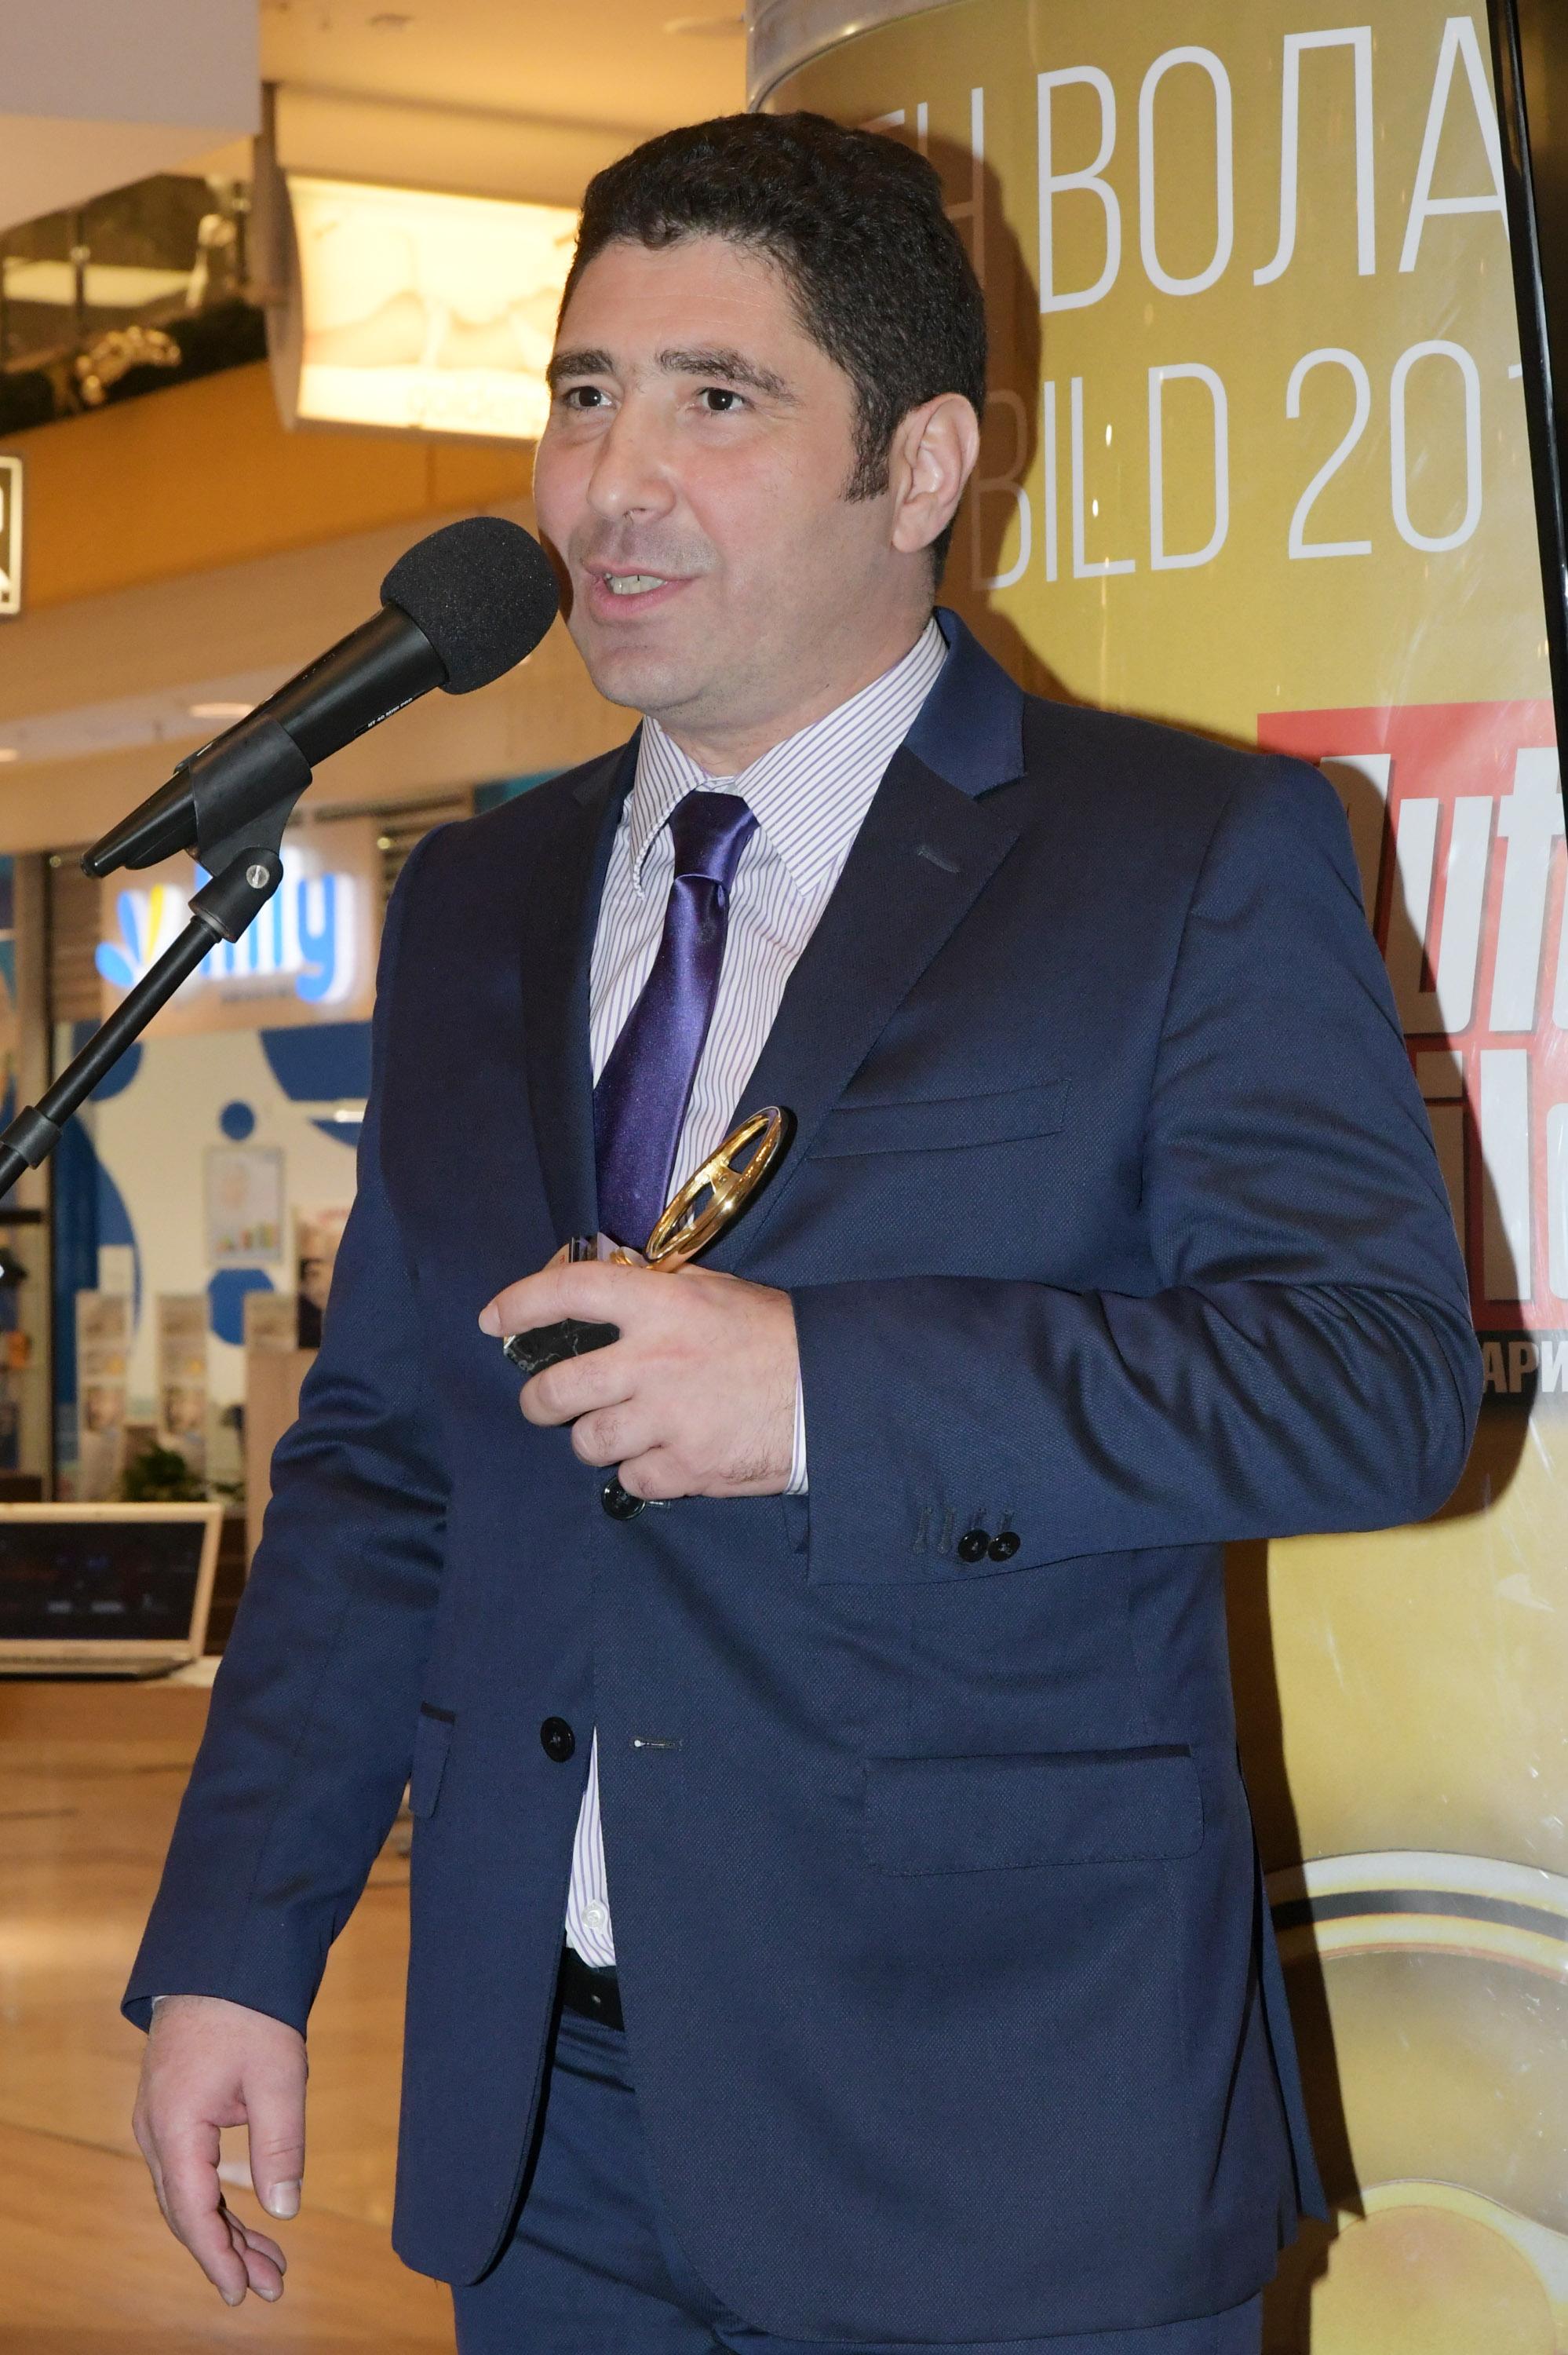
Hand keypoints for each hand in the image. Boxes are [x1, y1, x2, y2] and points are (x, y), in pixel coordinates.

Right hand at [132, 1993, 305, 2306]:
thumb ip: (280, 2145)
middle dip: (228, 2251)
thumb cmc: (250, 2012)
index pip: (191, 2209)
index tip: (242, 2292)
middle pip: (186, 2209)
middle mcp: (156, 2130)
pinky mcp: (174, 2111)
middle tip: (271, 2285)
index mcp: (174, 2125)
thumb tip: (285, 2210)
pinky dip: (218, 2199)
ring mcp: (160, 2120)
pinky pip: (190, 2170)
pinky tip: (249, 2220)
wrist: (222, 1957)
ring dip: (226, 2229)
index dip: (217, 2256)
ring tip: (271, 2264)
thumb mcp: (277, 2076)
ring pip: (188, 2193)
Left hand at [480, 1260, 797, 1499]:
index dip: (520, 1303)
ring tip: (623, 1430)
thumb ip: (655, 1292)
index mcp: (662, 1304)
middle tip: (544, 1402)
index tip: (493, 1320)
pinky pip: (630, 1479)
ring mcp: (666, 1418)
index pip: (569, 1291)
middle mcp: (654, 1359)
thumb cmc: (775, 1336)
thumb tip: (600, 1291)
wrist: (835, 1393)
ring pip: (586, 1441)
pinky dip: (640, 1472)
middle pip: (554, 1389)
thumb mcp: (715, 1292)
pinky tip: (665, 1455)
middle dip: (539, 1401)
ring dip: (595, 1438)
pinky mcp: (685, 1466)